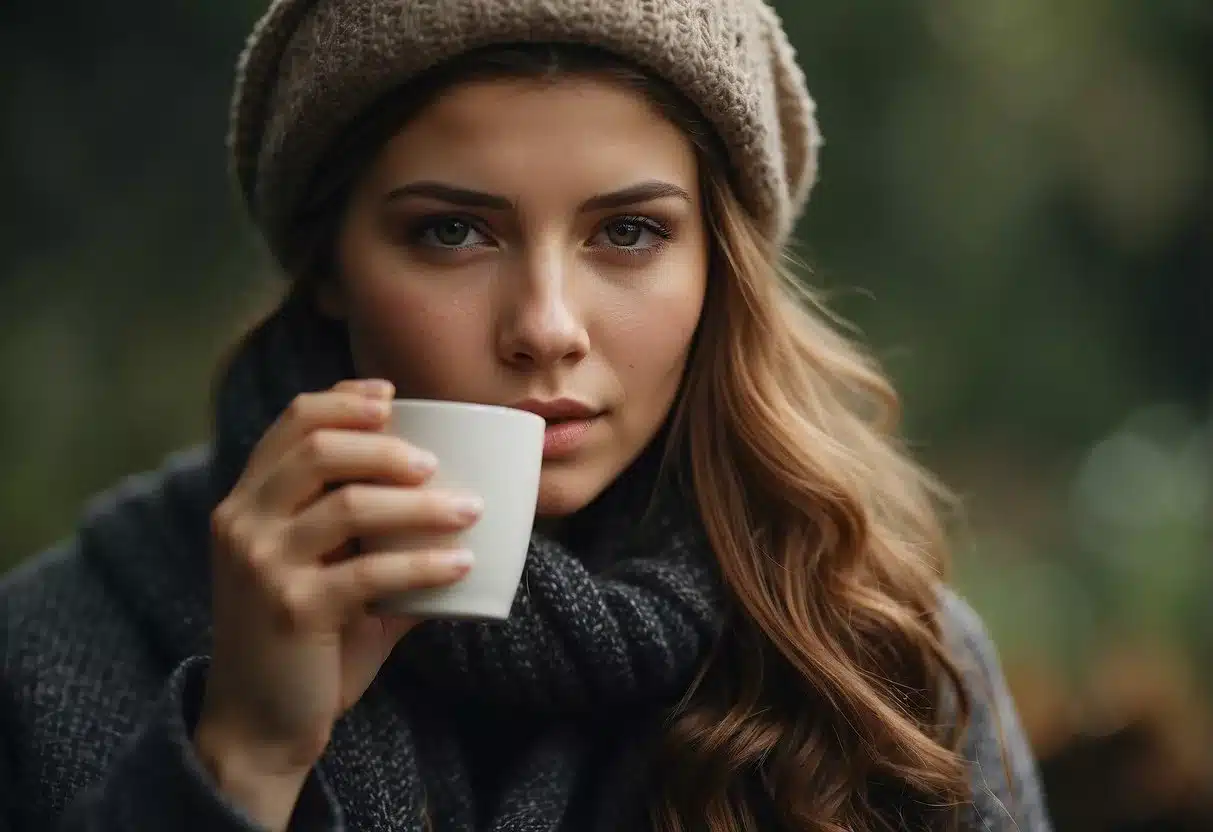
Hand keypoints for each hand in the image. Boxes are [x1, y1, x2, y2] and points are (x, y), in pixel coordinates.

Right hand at [194, 379, 480, 827]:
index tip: (393, 398)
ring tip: (469, 509)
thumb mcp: (329, 577)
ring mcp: (261, 565)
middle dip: (385, 446)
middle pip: (318, 448)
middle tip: (435, 465)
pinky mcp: (291, 609)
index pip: (291, 423)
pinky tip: (462, 566)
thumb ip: (376, 541)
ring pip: (346, 504)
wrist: (257, 726)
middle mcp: (243, 523)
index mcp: (247, 503)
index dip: (344, 401)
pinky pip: (369, 572)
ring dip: (419, 503)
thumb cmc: (305, 645)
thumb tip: (460, 510)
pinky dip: (424, 564)